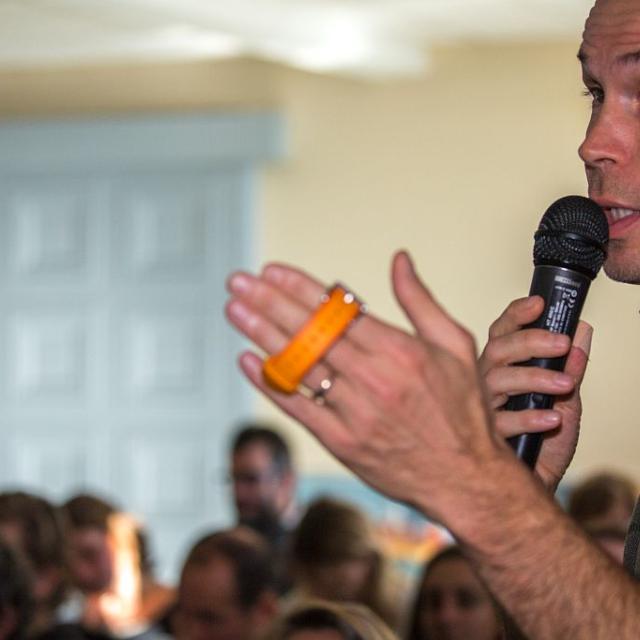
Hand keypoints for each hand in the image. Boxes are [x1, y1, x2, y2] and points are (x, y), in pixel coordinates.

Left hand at [225, 251, 513, 523]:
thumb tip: (399, 258)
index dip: (300, 287)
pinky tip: (248, 360)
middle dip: (268, 302)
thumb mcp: (454, 345)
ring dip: (262, 335)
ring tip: (234, 310)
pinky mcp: (342, 443)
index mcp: (400, 350)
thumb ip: (420, 301)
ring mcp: (355, 413)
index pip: (337, 310)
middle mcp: (374, 379)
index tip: (270, 271)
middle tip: (238, 282)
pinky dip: (270, 384)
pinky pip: (298, 408)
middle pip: (310, 332)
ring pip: (299, 366)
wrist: (465, 478)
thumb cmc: (463, 407)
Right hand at [478, 296, 591, 490]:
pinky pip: (501, 421)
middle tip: (561, 343)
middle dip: (529, 341)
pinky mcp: (484, 437)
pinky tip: (553, 420)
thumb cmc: (543, 445)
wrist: (534, 490)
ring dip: (534, 378)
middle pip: (496, 349)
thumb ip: (571, 369)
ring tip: (566, 385)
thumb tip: (584, 333)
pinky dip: (530, 417)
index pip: (501, 333)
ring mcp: (479, 409)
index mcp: (500, 369)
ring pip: (496, 380)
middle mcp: (484, 384)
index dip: (516, 315)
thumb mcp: (567, 402)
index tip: (540, 303)